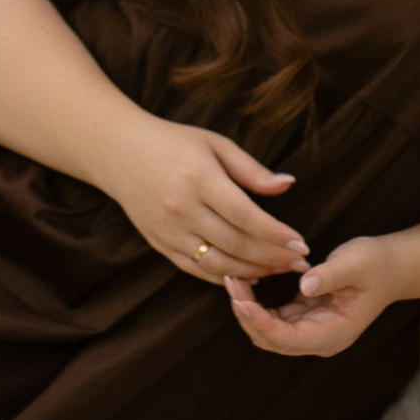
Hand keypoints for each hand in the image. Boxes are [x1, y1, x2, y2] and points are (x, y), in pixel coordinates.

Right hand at [114, 120, 303, 284]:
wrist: (119, 152)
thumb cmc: (174, 142)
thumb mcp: (215, 144)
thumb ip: (251, 169)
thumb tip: (288, 184)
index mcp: (199, 179)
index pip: (245, 216)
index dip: (276, 235)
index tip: (301, 244)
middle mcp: (182, 209)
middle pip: (235, 244)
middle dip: (272, 258)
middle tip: (300, 264)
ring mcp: (168, 230)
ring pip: (217, 263)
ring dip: (252, 272)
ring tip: (279, 271)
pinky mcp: (159, 243)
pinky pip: (196, 269)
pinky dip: (224, 277)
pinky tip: (249, 276)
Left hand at [225, 235, 396, 357]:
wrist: (392, 267)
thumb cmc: (376, 264)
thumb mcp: (356, 263)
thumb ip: (330, 275)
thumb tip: (305, 285)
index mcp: (332, 334)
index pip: (286, 338)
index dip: (259, 321)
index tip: (240, 299)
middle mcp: (319, 340)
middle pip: (271, 340)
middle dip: (247, 314)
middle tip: (230, 281)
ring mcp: (311, 331)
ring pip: (268, 331)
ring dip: (248, 309)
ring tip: (233, 279)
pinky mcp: (304, 319)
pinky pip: (272, 318)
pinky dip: (257, 303)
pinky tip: (247, 281)